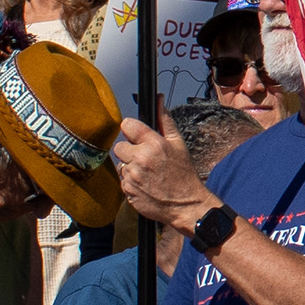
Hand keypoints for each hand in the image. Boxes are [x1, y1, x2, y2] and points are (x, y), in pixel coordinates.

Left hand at [108, 117, 215, 233]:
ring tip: (146, 172)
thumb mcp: (178, 144)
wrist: (185, 204)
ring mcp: (132, 175)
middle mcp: (140, 158)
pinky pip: (121, 179)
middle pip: (119, 146)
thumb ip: (165, 121)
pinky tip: (144, 183)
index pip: (127, 126)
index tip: (136, 135)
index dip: (131, 130)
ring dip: (130, 167)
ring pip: (120, 164)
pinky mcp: (127, 190)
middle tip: (144, 157)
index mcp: (154, 144)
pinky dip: (130, 181)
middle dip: (129, 151)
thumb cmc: (183, 173)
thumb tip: (158, 100)